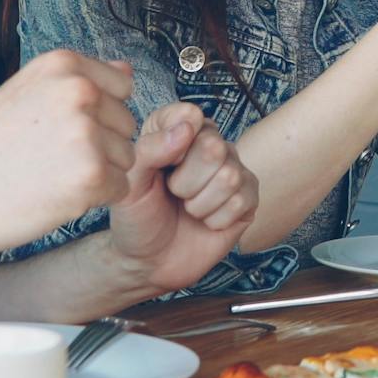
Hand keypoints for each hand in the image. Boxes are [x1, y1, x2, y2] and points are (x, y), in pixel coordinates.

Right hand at [0, 49, 138, 257]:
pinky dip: (94, 200)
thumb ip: (76, 82)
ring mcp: (86, 132)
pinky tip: (55, 196)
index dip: (98, 114)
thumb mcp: (24, 94)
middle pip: (127, 124)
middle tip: (48, 158)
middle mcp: (79, 91)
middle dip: (100, 145)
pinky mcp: (91, 175)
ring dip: (97, 173)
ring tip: (49, 176)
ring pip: (126, 158)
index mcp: (63, 65)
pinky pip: (119, 188)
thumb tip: (127, 69)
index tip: (60, 130)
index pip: (121, 88)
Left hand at [102, 102, 258, 293]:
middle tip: (174, 194)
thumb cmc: (138, 217)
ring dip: (199, 204)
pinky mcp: (248, 199)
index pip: (190, 115)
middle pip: (213, 147)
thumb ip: (150, 148)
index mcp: (177, 131)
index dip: (174, 144)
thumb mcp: (130, 183)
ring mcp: (233, 170)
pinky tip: (206, 222)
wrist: (150, 262)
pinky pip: (241, 202)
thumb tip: (187, 128)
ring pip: (229, 176)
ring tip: (188, 209)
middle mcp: (209, 144)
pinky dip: (216, 220)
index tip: (161, 168)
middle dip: (185, 182)